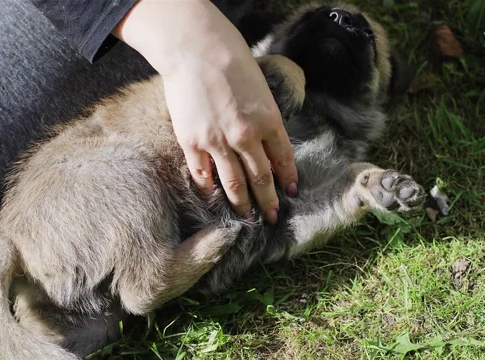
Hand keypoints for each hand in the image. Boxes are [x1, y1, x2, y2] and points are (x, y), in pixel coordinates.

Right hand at [113, 0, 297, 223]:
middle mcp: (246, 137)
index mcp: (269, 120)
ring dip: (243, 205)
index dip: (289, 178)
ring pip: (234, 184)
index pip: (284, 158)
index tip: (292, 192)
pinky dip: (210, 191)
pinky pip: (203, 175)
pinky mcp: (192, 143)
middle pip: (261, 178)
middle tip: (272, 217)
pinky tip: (214, 201)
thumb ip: (265, 120)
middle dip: (269, 201)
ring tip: (248, 219)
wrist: (195, 49)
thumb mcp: (261, 90)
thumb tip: (266, 145)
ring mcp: (218, 143)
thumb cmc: (231, 61)